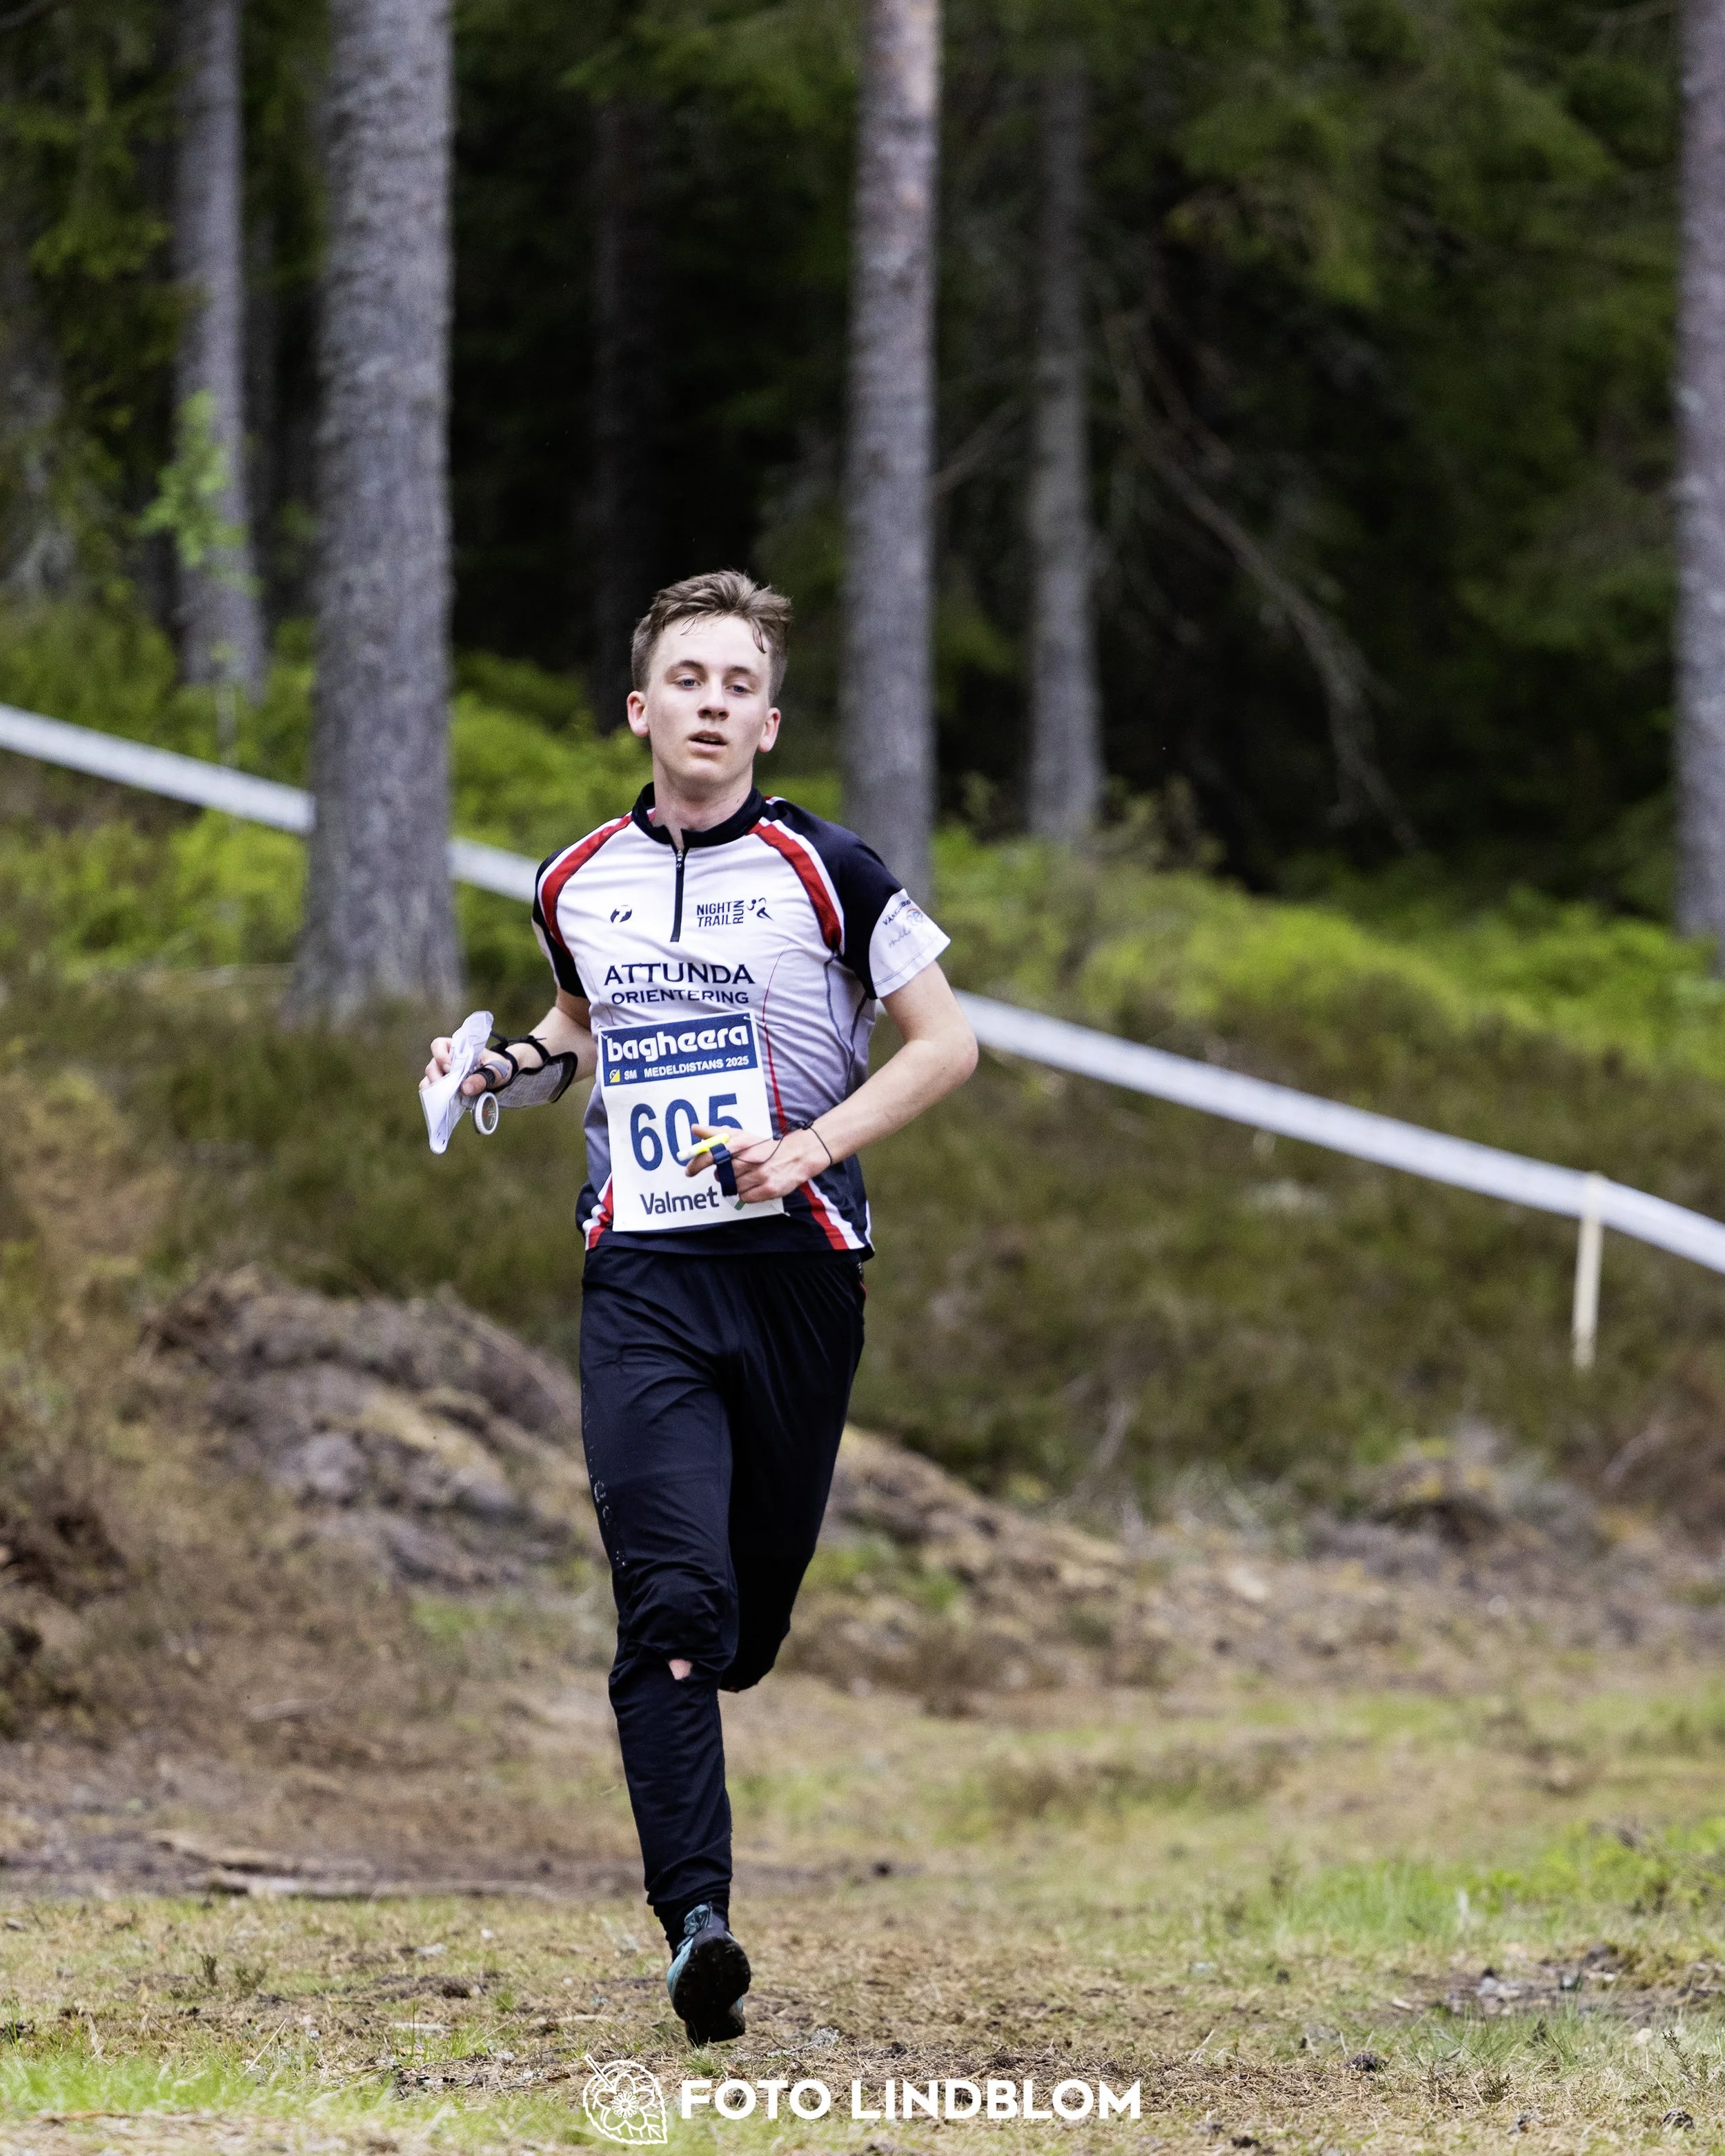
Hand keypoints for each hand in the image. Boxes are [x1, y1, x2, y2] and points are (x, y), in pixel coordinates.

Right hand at [423, 1037, 508, 1097]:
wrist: (501, 1078)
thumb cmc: (497, 1067)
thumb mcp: (495, 1070)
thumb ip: (482, 1078)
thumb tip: (464, 1088)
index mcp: (458, 1048)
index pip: (439, 1045)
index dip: (440, 1055)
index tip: (449, 1067)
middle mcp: (447, 1060)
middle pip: (432, 1065)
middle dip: (437, 1077)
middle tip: (448, 1087)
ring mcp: (444, 1075)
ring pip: (430, 1079)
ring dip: (435, 1089)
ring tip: (446, 1096)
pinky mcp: (446, 1088)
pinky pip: (433, 1092)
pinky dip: (435, 1097)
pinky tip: (443, 1102)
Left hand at [684, 1124, 828, 1203]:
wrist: (796, 1156)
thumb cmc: (764, 1147)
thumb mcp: (742, 1136)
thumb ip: (717, 1133)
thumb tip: (694, 1128)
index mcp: (742, 1144)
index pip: (713, 1154)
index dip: (697, 1163)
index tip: (689, 1171)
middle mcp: (750, 1159)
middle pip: (722, 1175)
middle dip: (724, 1174)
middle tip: (734, 1170)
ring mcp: (760, 1175)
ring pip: (732, 1188)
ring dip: (736, 1184)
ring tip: (749, 1175)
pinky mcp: (768, 1189)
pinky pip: (744, 1198)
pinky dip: (746, 1193)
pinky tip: (755, 1184)